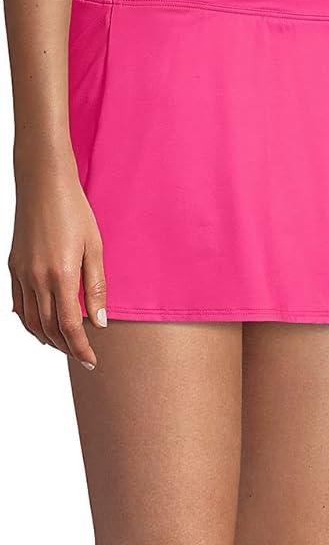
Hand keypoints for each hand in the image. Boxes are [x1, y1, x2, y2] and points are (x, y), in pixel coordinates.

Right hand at [9, 151, 106, 368]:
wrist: (42, 182)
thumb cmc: (73, 210)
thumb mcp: (95, 248)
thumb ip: (96, 287)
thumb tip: (99, 323)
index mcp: (61, 275)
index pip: (70, 327)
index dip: (81, 349)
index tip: (91, 361)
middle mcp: (37, 279)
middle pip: (50, 329)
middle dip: (66, 348)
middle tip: (82, 356)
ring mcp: (22, 273)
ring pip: (31, 321)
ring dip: (47, 338)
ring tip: (64, 344)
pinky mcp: (13, 266)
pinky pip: (19, 304)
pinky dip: (30, 321)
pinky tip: (41, 325)